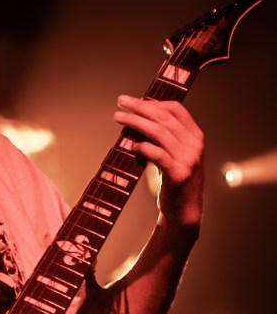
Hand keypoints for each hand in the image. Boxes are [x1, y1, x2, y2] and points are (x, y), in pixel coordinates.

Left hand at [114, 95, 203, 229]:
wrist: (184, 213)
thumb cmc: (174, 184)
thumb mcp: (175, 157)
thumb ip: (165, 140)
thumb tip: (137, 122)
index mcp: (195, 137)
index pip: (176, 109)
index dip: (154, 102)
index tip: (135, 101)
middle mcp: (194, 145)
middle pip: (164, 118)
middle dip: (140, 107)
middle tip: (121, 101)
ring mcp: (188, 160)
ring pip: (159, 133)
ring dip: (136, 122)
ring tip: (118, 118)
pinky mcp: (178, 175)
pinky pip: (158, 155)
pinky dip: (143, 147)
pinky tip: (131, 145)